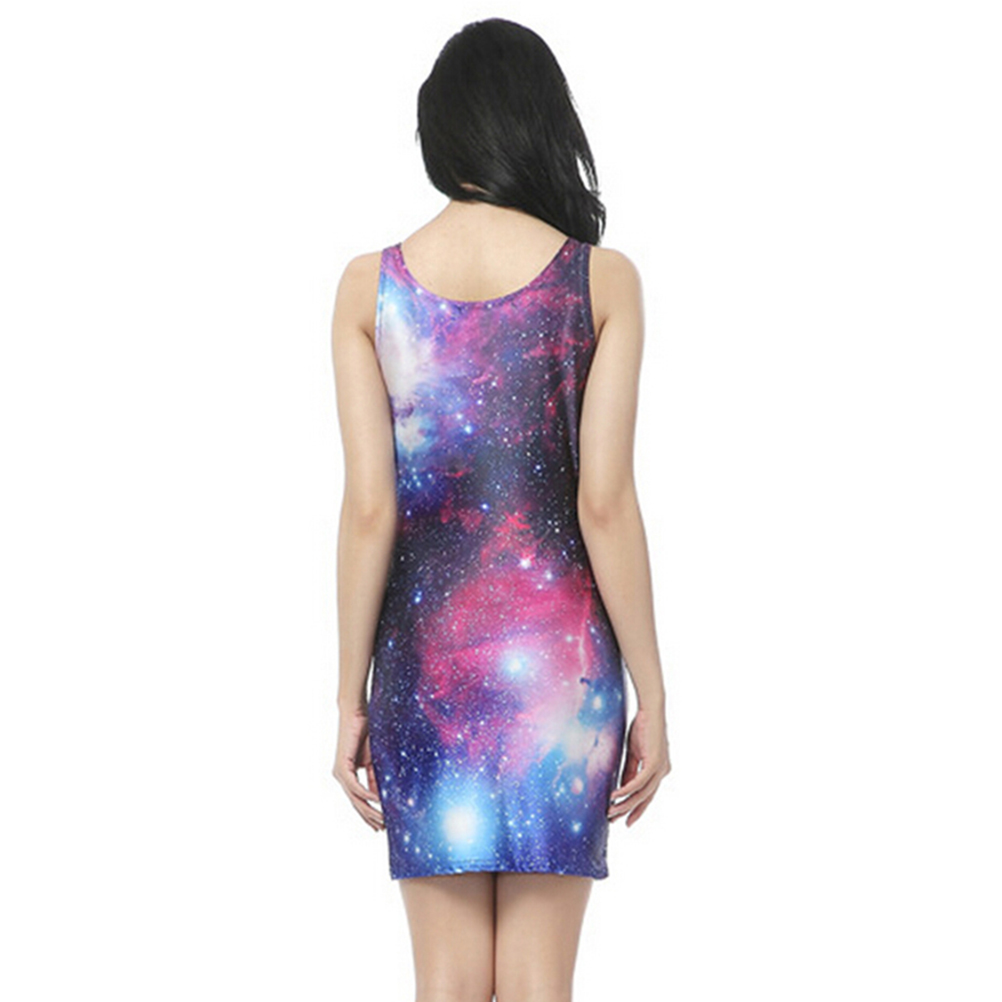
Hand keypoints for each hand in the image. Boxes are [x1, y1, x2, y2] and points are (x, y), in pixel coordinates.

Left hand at [332, 705, 384, 831]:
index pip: (358, 800)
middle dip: (369, 818)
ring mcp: (340, 773)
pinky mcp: (342, 767)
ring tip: (382, 821)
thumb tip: (381, 796)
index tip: (381, 825)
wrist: (356, 713)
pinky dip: (366, 794)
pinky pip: (355, 787)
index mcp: (348, 775)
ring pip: (354, 799)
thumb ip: (375, 778)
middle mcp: (341, 777)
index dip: (369, 813)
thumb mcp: (373, 760)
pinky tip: (377, 801)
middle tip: (382, 830)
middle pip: (356, 804)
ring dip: (369, 811)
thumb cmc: (364, 732)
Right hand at [608, 706, 670, 826]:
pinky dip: (627, 790)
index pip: (647, 795)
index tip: (625, 820)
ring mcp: (661, 768)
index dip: (636, 808)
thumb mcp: (633, 753)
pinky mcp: (655, 762)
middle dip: (630, 811)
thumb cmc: (642, 728)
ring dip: (626, 803)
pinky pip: (640, 782)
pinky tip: (616, 795)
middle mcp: (663, 772)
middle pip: (645, 798)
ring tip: (611, 811)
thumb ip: (629, 771)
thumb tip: (622, 789)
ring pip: (643, 794)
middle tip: (614, 821)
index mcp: (659, 770)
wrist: (650, 709)